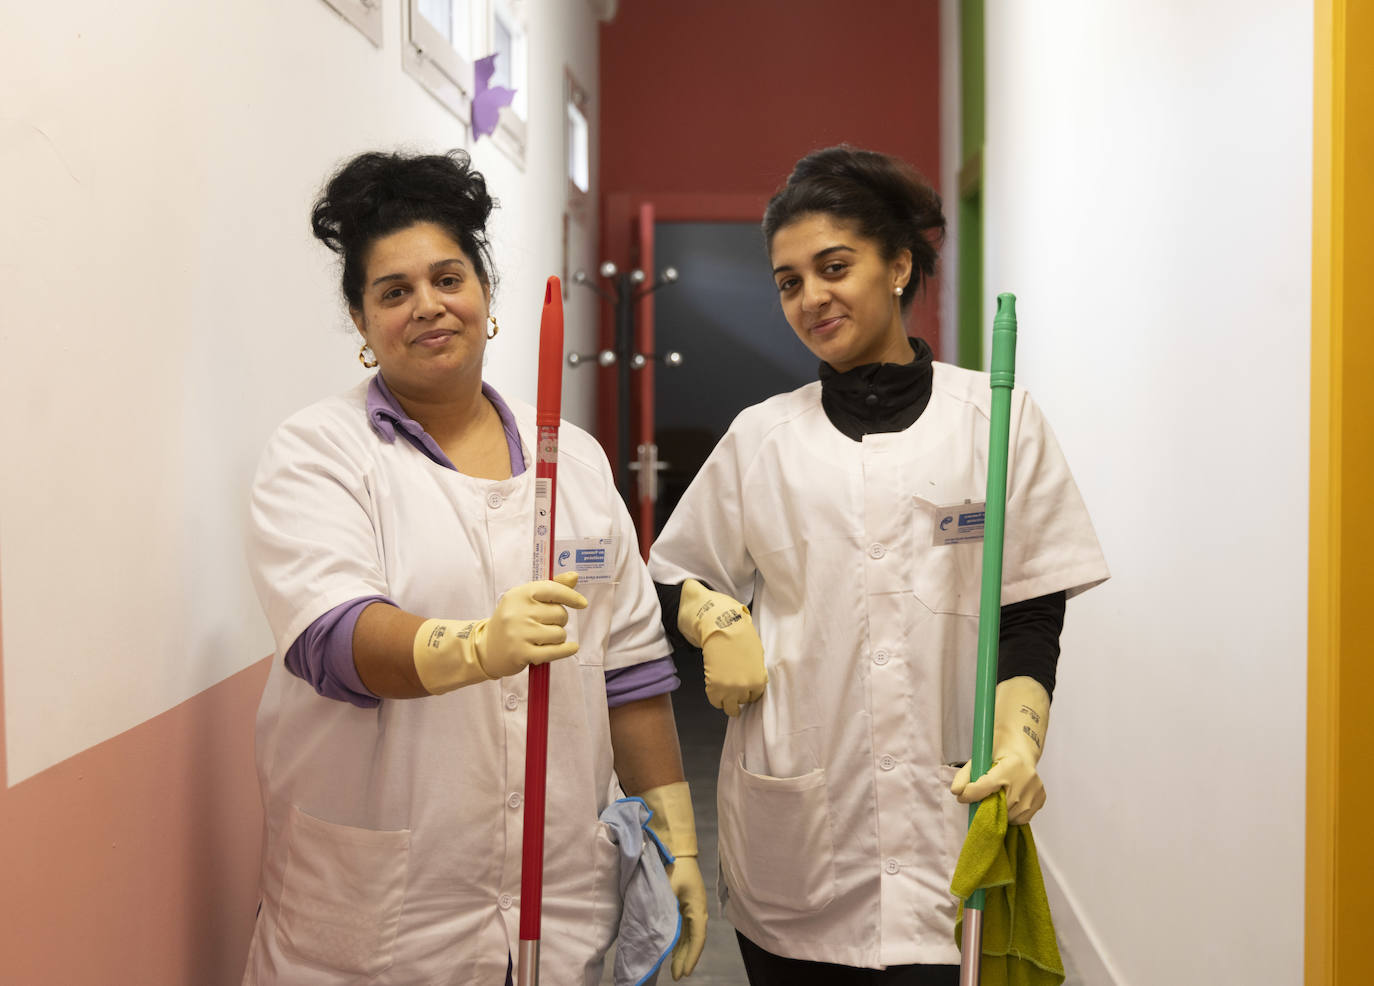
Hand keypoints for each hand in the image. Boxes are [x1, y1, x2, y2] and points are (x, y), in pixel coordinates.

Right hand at [411, 573, 586, 693]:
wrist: (486, 648)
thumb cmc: (512, 621)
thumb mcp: (526, 600)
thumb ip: (551, 587)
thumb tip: (574, 576)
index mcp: (519, 594)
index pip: (553, 589)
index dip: (571, 596)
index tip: (582, 603)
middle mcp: (518, 612)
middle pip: (560, 614)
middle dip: (559, 621)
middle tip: (545, 625)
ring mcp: (519, 633)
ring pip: (559, 634)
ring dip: (557, 638)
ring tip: (542, 638)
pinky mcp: (522, 653)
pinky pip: (555, 651)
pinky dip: (565, 650)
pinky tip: (570, 648)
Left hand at [664, 856, 706, 979]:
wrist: (676, 846)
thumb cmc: (674, 866)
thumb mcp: (667, 888)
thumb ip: (663, 909)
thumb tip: (656, 931)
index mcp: (697, 907)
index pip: (697, 938)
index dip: (691, 956)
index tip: (685, 972)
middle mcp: (698, 910)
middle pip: (693, 940)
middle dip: (686, 959)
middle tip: (678, 976)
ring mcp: (692, 908)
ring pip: (689, 936)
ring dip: (683, 952)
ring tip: (675, 969)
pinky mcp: (685, 905)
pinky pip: (685, 928)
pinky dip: (680, 941)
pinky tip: (673, 950)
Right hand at [678, 579, 766, 715]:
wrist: (724, 629)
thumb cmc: (741, 638)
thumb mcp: (757, 657)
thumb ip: (756, 673)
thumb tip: (753, 681)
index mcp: (758, 681)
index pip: (755, 697)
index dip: (749, 693)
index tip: (745, 692)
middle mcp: (744, 688)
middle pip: (742, 702)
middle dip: (739, 696)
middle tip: (735, 692)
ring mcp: (728, 689)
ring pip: (729, 707)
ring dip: (728, 703)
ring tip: (726, 700)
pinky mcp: (713, 687)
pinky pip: (715, 701)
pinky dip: (716, 700)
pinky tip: (717, 695)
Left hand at [950, 677, 1050, 824]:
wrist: (1020, 748)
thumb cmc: (998, 753)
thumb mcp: (979, 758)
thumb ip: (965, 775)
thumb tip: (956, 792)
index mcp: (1011, 765)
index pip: (986, 786)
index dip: (970, 794)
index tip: (962, 797)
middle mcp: (1027, 778)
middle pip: (999, 805)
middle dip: (986, 806)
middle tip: (980, 800)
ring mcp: (1036, 790)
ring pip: (1011, 816)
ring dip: (1000, 813)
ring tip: (996, 799)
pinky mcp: (1041, 798)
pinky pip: (1022, 818)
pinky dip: (1012, 815)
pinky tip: (1008, 802)